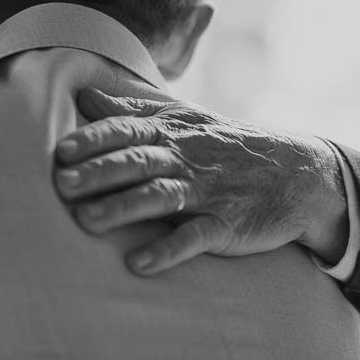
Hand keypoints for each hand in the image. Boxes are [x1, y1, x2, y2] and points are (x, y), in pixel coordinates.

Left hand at [55, 88, 348, 274]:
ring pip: (160, 197)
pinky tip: (139, 264)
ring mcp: (207, 192)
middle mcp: (185, 158)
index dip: (94, 140)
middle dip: (99, 172)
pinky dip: (168, 250)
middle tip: (62, 185)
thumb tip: (84, 94)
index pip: (127, 129)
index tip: (61, 151)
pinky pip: (195, 237)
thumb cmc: (225, 147)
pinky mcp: (227, 225)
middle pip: (137, 161)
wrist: (298, 174)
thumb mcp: (184, 120)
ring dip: (122, 209)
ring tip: (86, 223)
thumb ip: (133, 110)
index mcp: (171, 132)